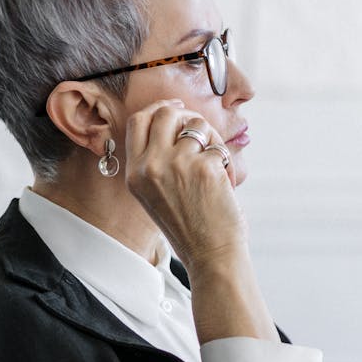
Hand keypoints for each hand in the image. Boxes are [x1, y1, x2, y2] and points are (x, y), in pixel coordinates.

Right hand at [124, 98, 275, 343]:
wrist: (210, 254)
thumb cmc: (189, 226)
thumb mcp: (154, 194)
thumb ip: (155, 161)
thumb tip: (173, 119)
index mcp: (134, 173)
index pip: (138, 121)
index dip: (158, 109)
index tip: (175, 108)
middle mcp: (150, 165)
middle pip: (165, 114)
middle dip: (187, 116)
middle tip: (202, 130)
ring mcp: (177, 164)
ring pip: (196, 125)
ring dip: (211, 138)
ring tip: (216, 164)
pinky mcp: (204, 166)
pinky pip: (217, 145)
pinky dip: (226, 160)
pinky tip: (226, 182)